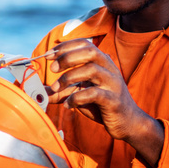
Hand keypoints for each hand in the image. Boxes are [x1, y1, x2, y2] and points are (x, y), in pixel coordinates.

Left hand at [46, 39, 163, 167]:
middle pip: (89, 51)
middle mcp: (109, 69)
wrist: (128, 123)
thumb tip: (40, 92)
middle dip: (67, 57)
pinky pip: (94, 94)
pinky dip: (77, 98)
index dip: (65, 47)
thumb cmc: (103, 105)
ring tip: (57, 89)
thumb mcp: (80, 95)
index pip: (85, 44)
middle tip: (52, 68)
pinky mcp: (113, 100)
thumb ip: (62, 92)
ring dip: (69, 78)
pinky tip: (68, 105)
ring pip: (92, 70)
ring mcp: (113, 84)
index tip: (49, 55)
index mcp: (102, 62)